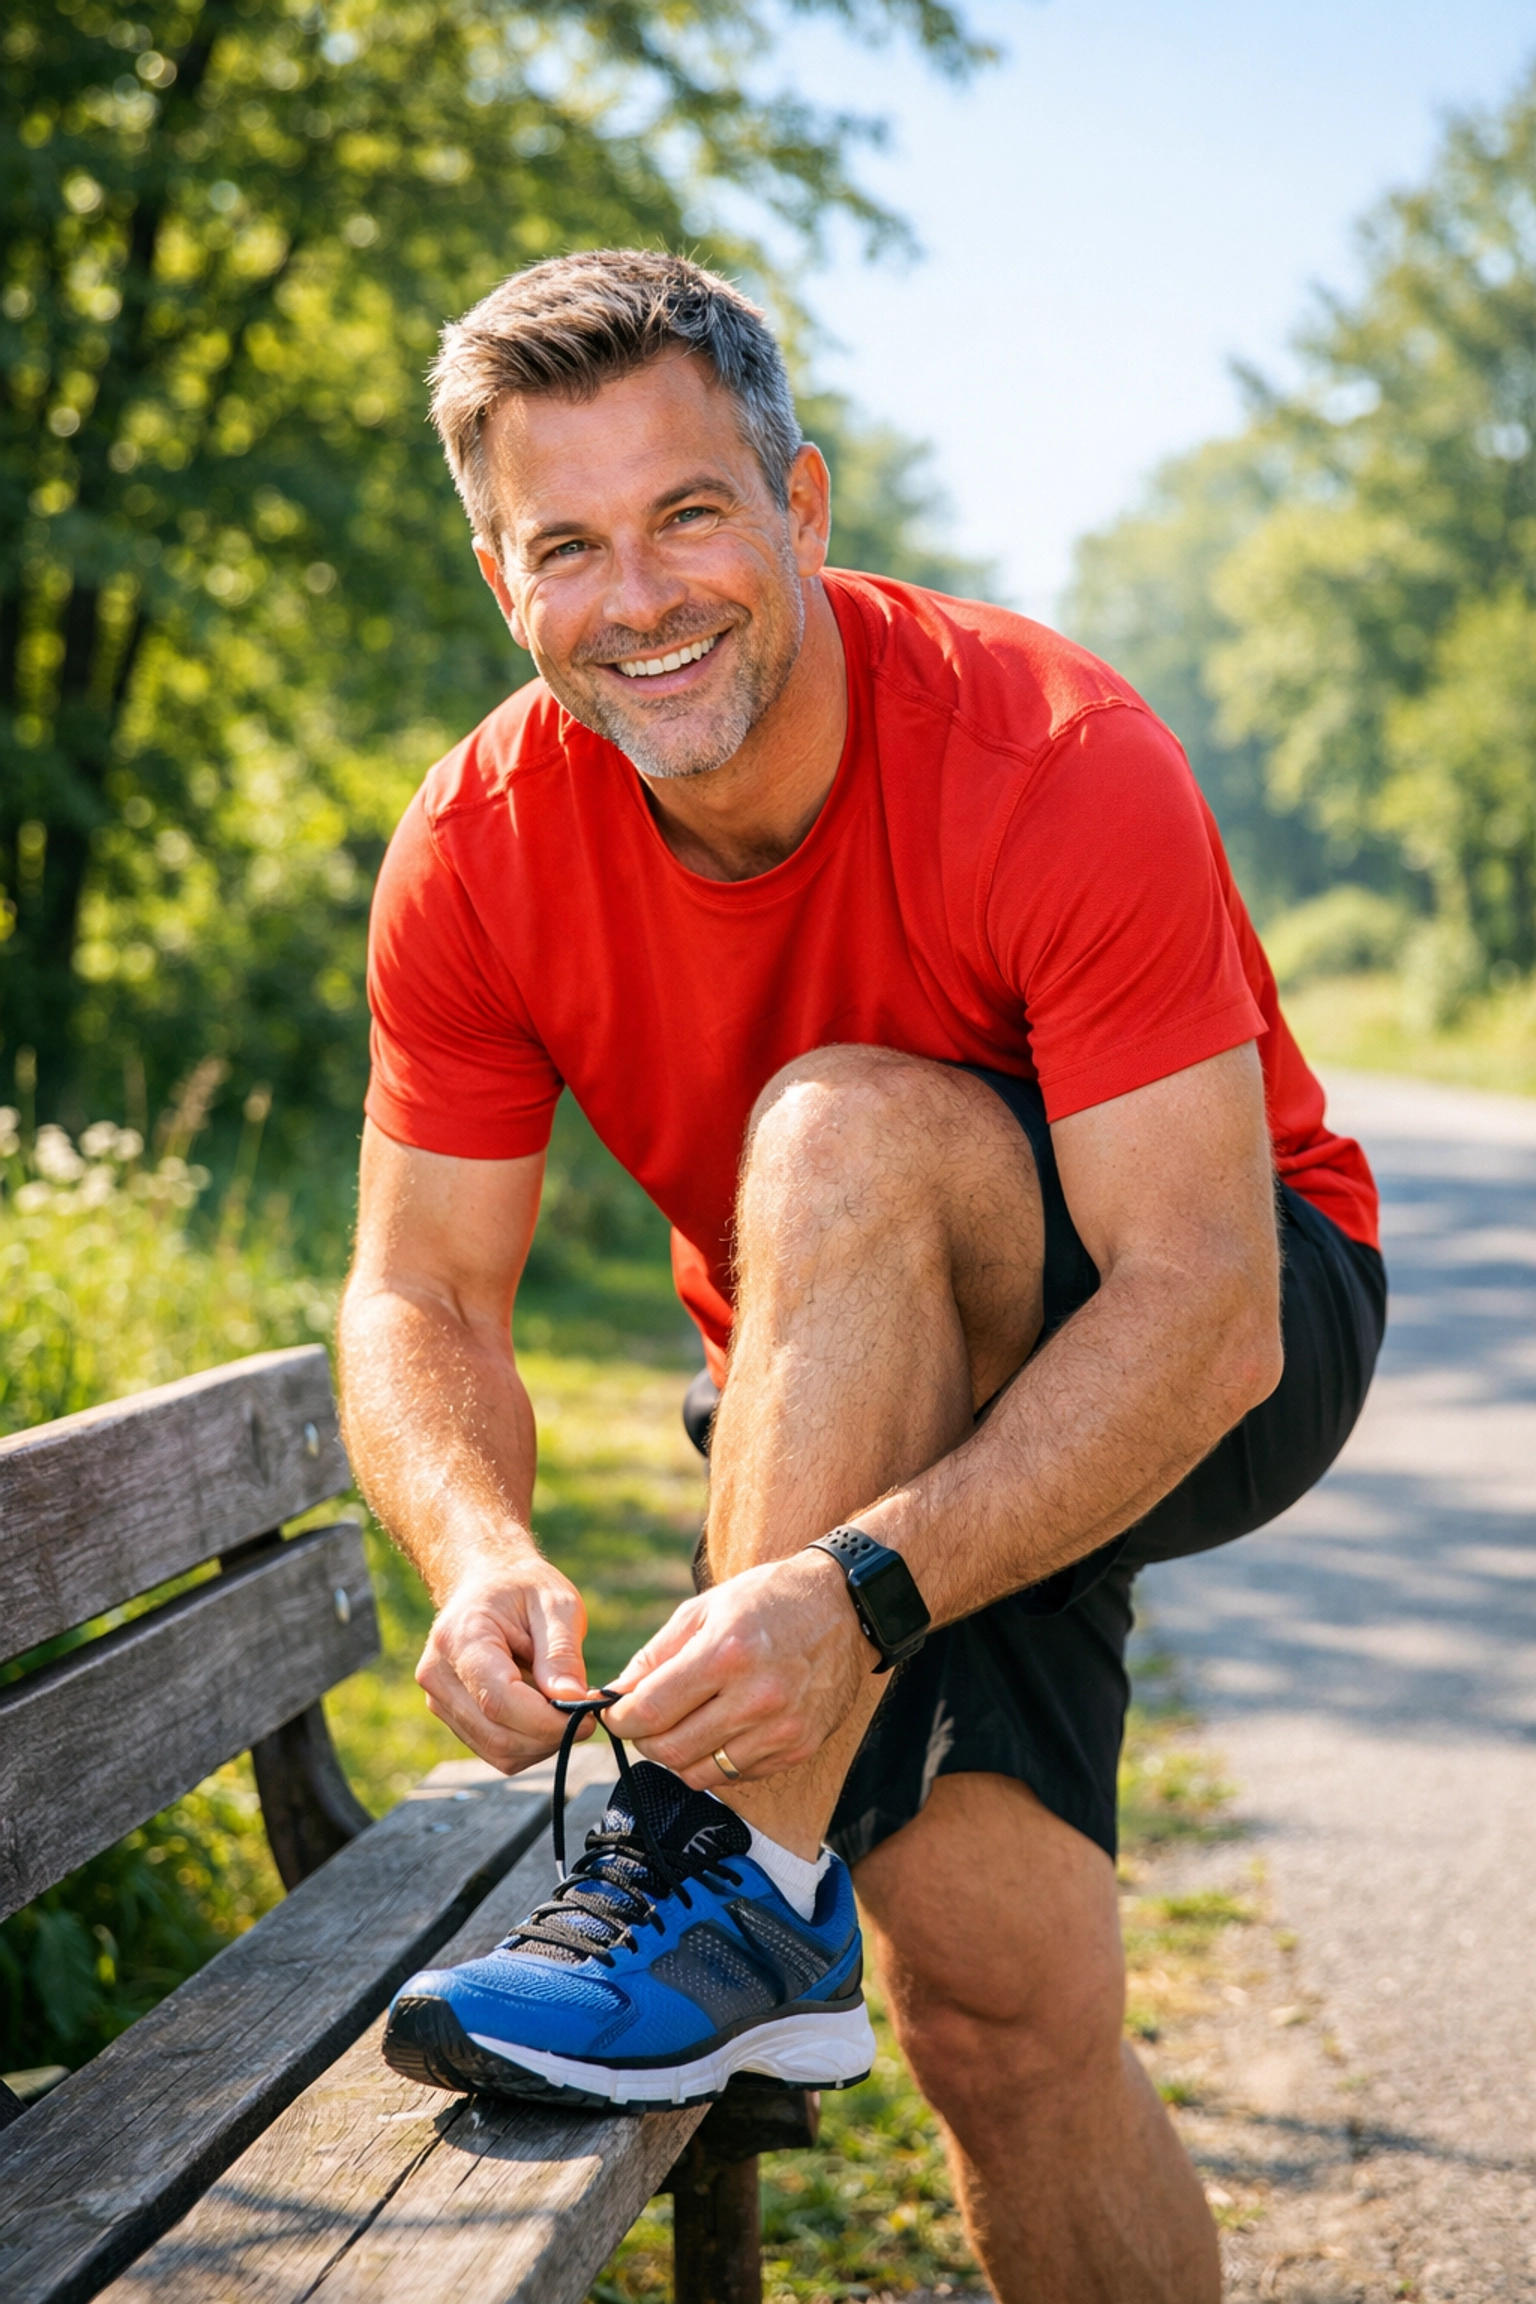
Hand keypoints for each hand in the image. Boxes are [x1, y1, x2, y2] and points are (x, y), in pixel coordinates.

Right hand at [415, 1556, 594, 1773]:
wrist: (486, 1583)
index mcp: (460, 1639)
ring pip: (498, 1750)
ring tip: (563, 1706)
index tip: (587, 1715)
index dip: (547, 1720)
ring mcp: (438, 1700)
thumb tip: (573, 1701)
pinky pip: (495, 1750)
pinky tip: (544, 1712)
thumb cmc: (522, 1587)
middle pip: (498, 1733)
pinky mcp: (451, 1716)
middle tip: (586, 1714)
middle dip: (550, 1735)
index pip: (499, 1700)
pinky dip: (528, 1743)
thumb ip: (562, 1653)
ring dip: (542, 1743)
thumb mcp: (556, 1602)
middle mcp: (438, 1675)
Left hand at [602, 1550, 872, 1787]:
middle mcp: (756, 1698)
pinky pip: (736, 1776)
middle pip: (671, 1751)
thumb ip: (656, 1654)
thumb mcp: (705, 1608)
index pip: (651, 1711)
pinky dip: (716, 1760)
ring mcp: (781, 1729)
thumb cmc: (768, 1600)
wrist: (843, 1606)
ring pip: (701, 1774)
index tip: (616, 1713)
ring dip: (679, 1755)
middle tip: (644, 1723)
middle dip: (645, 1740)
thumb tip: (617, 1694)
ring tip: (682, 1726)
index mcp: (727, 1654)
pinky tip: (721, 1729)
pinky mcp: (798, 1749)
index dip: (621, 1718)